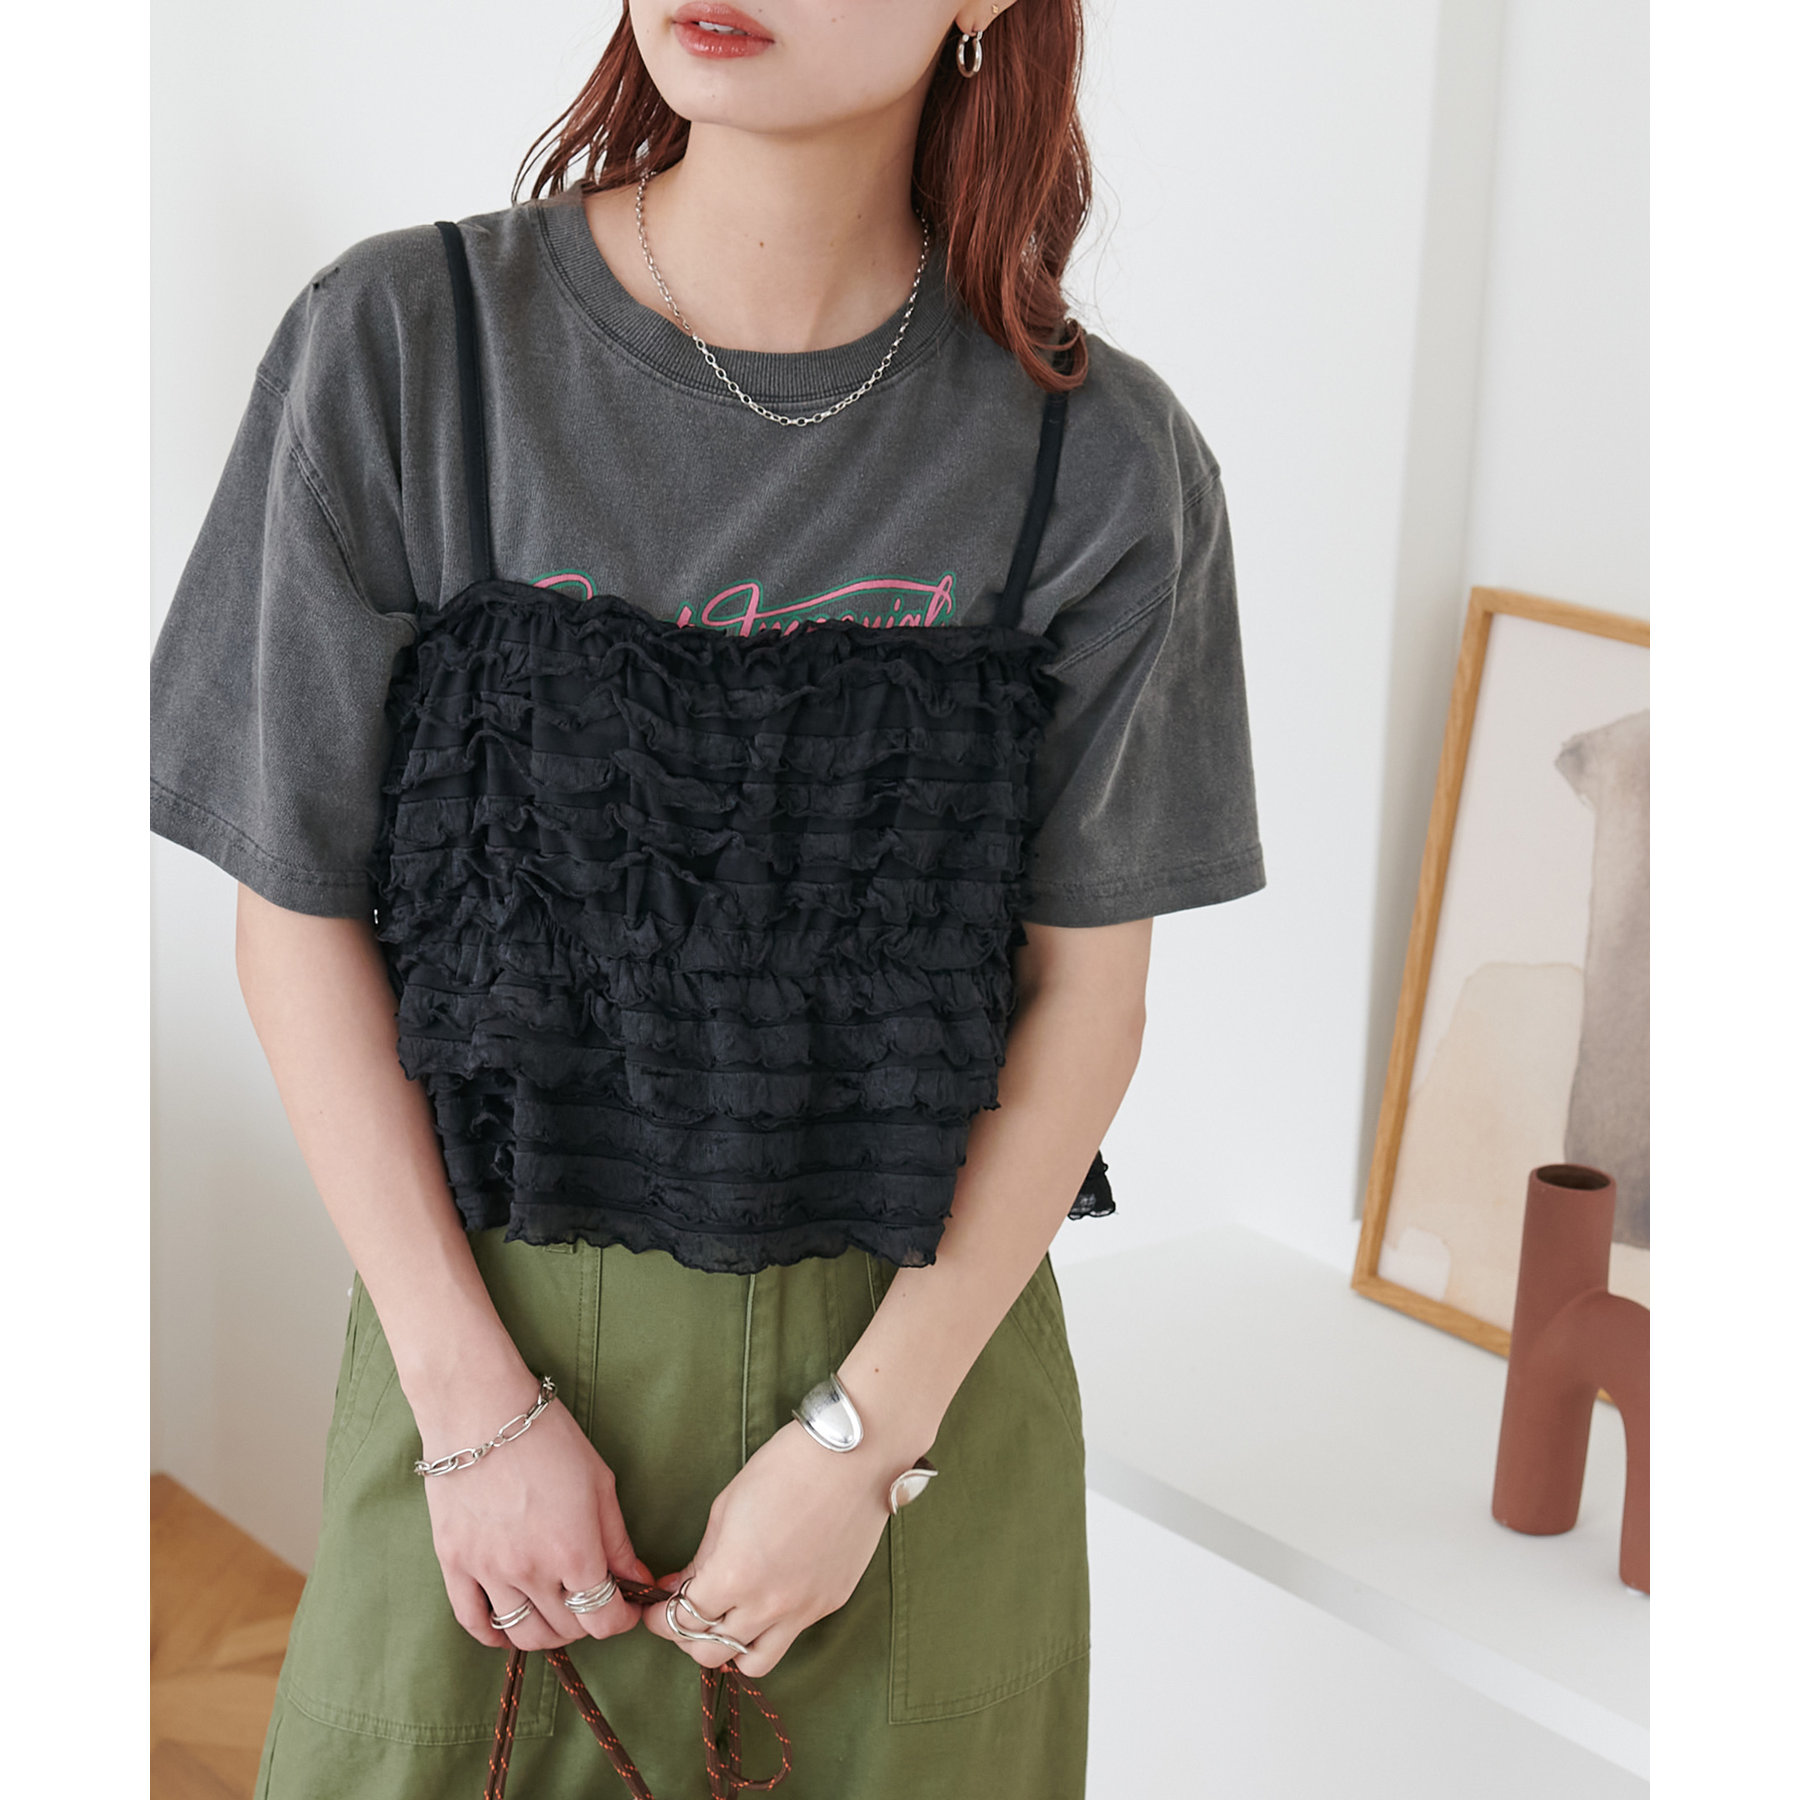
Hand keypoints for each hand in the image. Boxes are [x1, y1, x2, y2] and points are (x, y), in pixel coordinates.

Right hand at [419, 1375, 654, 1653]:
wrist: (480, 1410)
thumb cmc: (548, 1437)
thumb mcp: (599, 1481)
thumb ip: (617, 1539)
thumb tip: (635, 1578)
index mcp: (574, 1550)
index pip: (603, 1620)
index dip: (621, 1621)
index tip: (624, 1609)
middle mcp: (531, 1571)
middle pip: (565, 1631)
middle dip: (587, 1623)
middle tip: (591, 1601)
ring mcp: (488, 1572)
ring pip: (521, 1634)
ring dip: (546, 1634)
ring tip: (555, 1614)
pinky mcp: (454, 1564)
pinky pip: (472, 1622)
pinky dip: (493, 1634)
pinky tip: (507, 1626)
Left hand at [643, 1418, 900, 1677]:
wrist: (855, 1456)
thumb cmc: (785, 1467)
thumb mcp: (728, 1507)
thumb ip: (703, 1557)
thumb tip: (683, 1587)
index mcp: (734, 1576)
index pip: (682, 1622)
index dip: (660, 1618)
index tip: (655, 1608)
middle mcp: (769, 1606)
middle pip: (711, 1653)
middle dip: (687, 1637)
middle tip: (685, 1613)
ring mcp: (804, 1610)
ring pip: (754, 1663)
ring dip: (731, 1648)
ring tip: (726, 1620)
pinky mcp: (831, 1604)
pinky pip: (791, 1636)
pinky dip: (770, 1628)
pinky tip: (767, 1599)